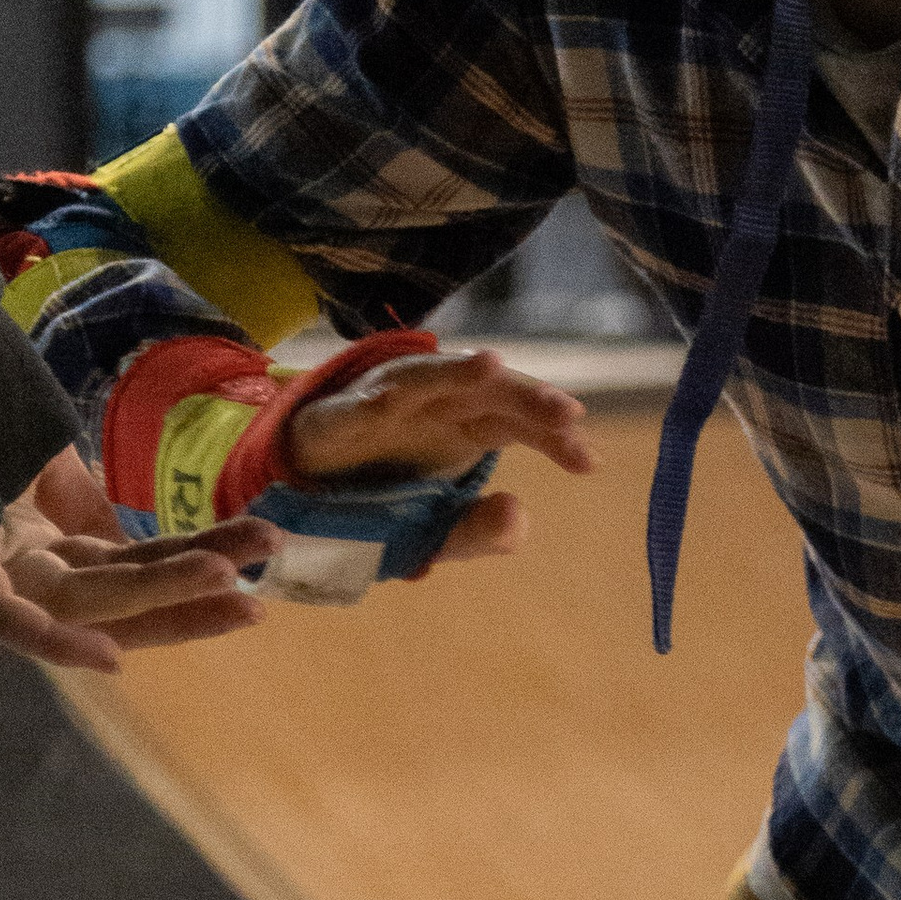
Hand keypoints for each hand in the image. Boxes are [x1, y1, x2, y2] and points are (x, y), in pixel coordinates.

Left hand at [0, 447, 275, 675]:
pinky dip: (57, 642)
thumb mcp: (35, 457)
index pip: (137, 561)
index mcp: (46, 551)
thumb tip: (116, 513)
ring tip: (224, 577)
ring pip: (87, 603)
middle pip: (127, 590)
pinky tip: (109, 658)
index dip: (198, 555)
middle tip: (270, 561)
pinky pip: (8, 621)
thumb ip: (75, 489)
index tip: (265, 542)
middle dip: (199, 586)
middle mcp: (28, 574)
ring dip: (157, 595)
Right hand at [282, 349, 594, 569]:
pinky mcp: (337, 418)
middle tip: (568, 412)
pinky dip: (368, 402)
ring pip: (428, 379)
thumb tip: (518, 513)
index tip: (588, 461)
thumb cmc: (389, 500)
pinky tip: (384, 403)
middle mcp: (436, 404)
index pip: (523, 421)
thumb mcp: (442, 532)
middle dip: (527, 398)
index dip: (554, 436)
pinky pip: (354, 408)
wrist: (312, 504)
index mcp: (470, 423)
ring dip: (457, 372)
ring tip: (491, 366)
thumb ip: (481, 531)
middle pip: (490, 392)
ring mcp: (387, 404)